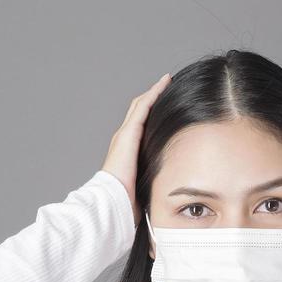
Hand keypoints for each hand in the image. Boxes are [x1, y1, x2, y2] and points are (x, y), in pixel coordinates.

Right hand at [102, 71, 170, 223]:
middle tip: (167, 86)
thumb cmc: (126, 201)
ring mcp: (125, 134)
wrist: (112, 200)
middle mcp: (124, 139)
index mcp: (127, 151)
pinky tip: (164, 84)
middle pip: (139, 111)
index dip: (151, 113)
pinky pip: (143, 106)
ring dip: (154, 92)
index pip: (139, 126)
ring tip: (167, 81)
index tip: (164, 105)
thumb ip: (152, 182)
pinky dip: (154, 93)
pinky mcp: (130, 132)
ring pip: (141, 105)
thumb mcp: (143, 186)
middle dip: (152, 97)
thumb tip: (168, 191)